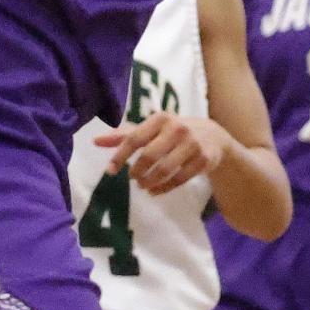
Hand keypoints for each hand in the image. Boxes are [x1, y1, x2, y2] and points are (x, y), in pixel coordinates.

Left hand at [95, 112, 229, 194]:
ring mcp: (192, 144)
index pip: (135, 137)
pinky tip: (155, 191)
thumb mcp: (152, 129)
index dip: (120, 155)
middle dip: (137, 171)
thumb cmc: (174, 131)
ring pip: (165, 169)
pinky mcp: (203, 160)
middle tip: (132, 178)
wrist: (213, 136)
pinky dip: (164, 188)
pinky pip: (179, 179)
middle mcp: (177, 128)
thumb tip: (95, 141)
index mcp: (161, 118)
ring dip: (150, 181)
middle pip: (150, 155)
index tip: (110, 171)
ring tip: (142, 185)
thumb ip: (125, 135)